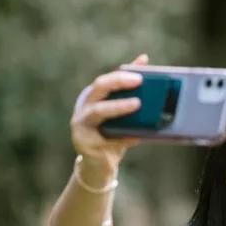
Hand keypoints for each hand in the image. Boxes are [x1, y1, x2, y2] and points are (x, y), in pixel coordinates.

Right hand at [70, 54, 147, 177]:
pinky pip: (106, 139)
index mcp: (92, 99)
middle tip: (139, 81)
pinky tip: (136, 138)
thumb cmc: (112, 136)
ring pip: (98, 112)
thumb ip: (129, 90)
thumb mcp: (121, 114)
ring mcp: (81, 126)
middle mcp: (83, 108)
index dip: (121, 76)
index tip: (140, 74)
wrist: (99, 166)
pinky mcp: (85, 144)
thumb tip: (144, 59)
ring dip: (118, 106)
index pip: (105, 81)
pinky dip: (122, 138)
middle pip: (98, 89)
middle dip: (118, 83)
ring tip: (137, 104)